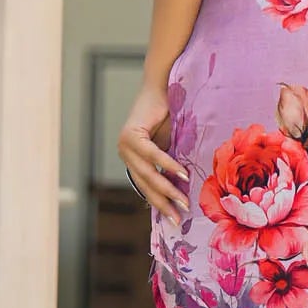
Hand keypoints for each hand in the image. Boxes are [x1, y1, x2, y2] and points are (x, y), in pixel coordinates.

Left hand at [117, 84, 189, 224]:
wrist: (161, 86)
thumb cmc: (167, 114)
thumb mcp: (168, 145)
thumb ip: (168, 166)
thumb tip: (182, 190)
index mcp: (131, 159)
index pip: (145, 187)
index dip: (160, 204)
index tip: (174, 221)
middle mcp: (124, 153)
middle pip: (145, 185)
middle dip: (164, 203)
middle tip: (180, 218)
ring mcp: (125, 144)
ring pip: (148, 174)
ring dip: (168, 188)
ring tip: (184, 201)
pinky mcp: (131, 134)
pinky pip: (153, 155)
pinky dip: (168, 165)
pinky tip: (182, 175)